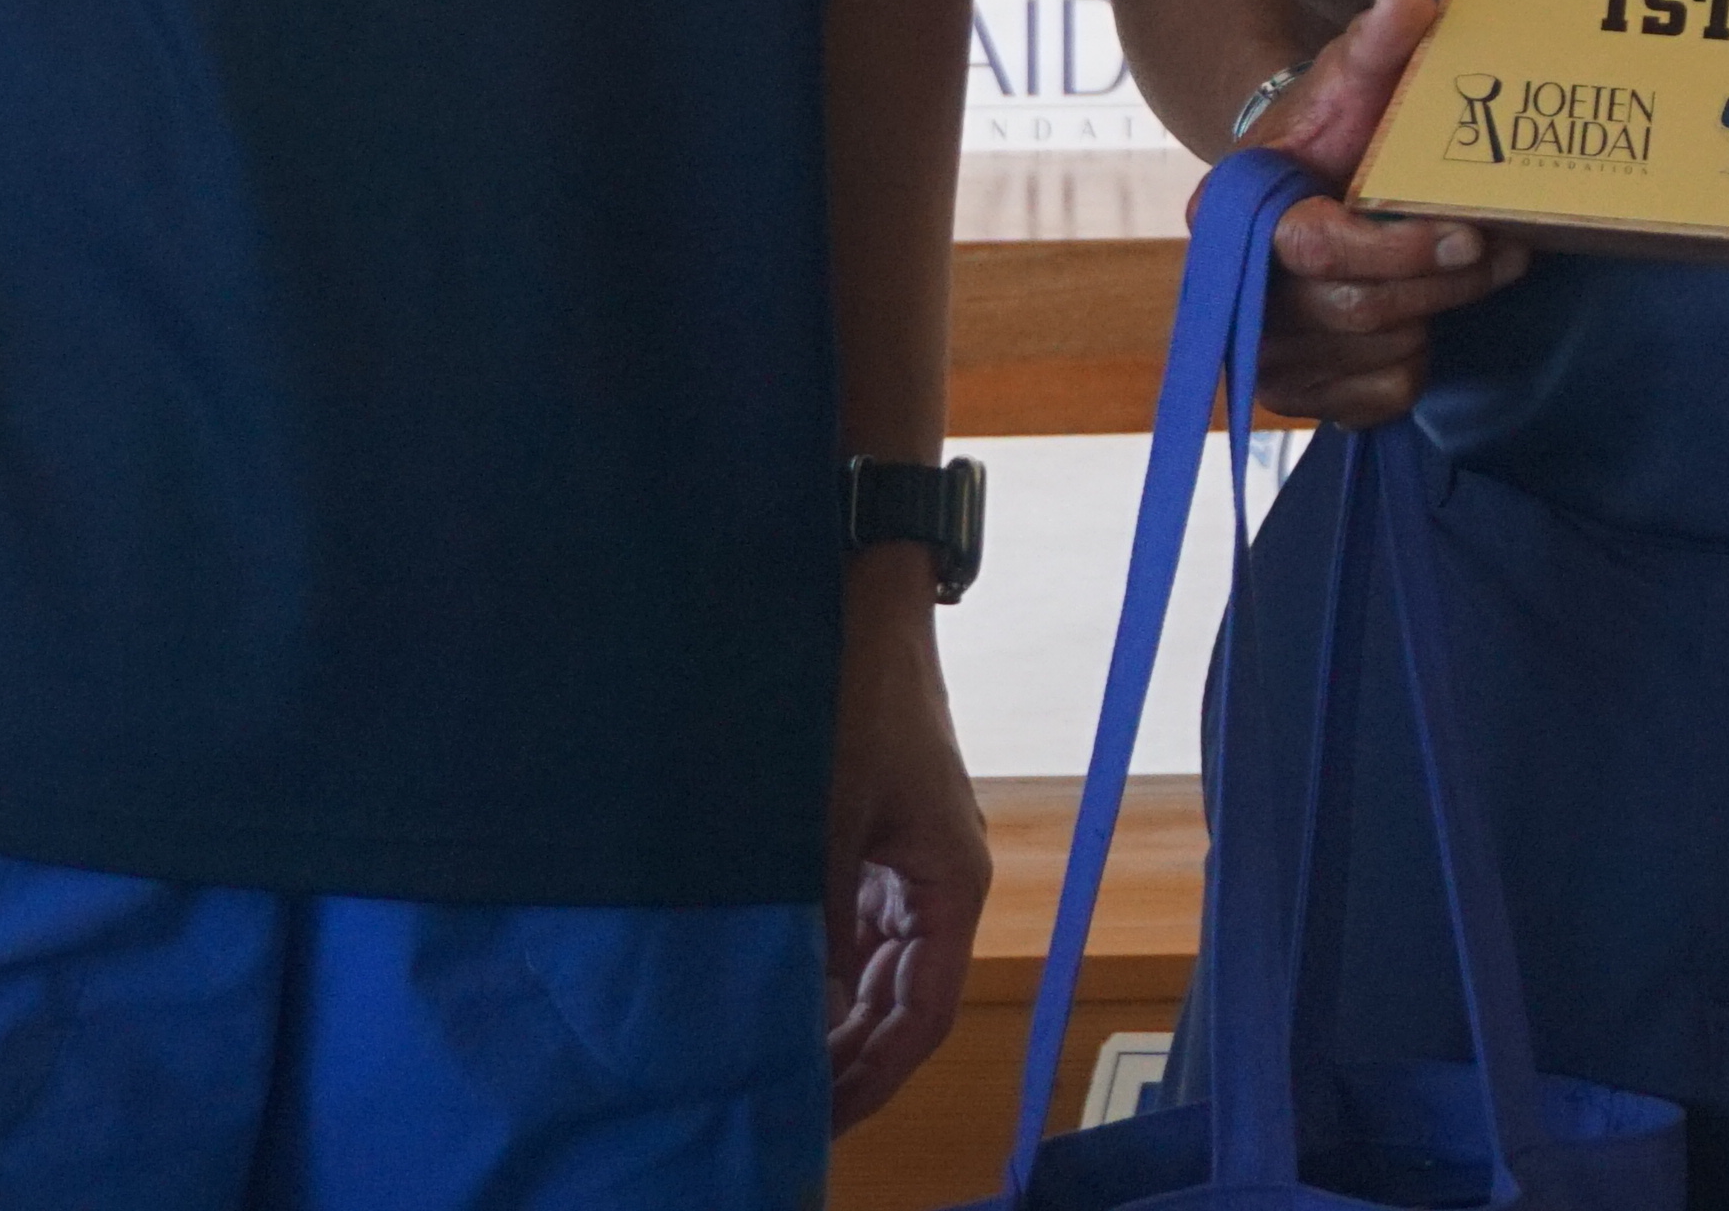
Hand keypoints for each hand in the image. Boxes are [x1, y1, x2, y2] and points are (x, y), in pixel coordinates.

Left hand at [820, 574, 988, 1132]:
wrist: (861, 608)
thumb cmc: (855, 705)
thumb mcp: (828, 818)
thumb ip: (820, 916)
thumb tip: (800, 1009)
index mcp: (952, 886)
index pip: (925, 1016)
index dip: (877, 1077)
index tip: (822, 1120)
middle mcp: (939, 886)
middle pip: (904, 1004)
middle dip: (852, 1061)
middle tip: (785, 1108)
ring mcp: (909, 866)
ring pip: (880, 973)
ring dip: (837, 1021)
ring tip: (777, 1068)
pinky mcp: (878, 843)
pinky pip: (859, 932)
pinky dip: (825, 971)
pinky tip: (780, 997)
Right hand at [1244, 0, 1533, 425]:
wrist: (1300, 189)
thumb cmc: (1327, 133)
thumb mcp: (1348, 81)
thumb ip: (1376, 45)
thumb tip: (1411, 2)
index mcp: (1232, 217)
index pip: (1315, 247)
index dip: (1396, 247)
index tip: (1468, 230)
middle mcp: (1234, 296)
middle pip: (1355, 308)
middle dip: (1442, 280)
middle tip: (1510, 248)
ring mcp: (1265, 354)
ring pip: (1376, 353)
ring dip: (1440, 312)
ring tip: (1482, 267)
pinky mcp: (1300, 395)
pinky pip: (1381, 397)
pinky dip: (1415, 362)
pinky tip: (1426, 314)